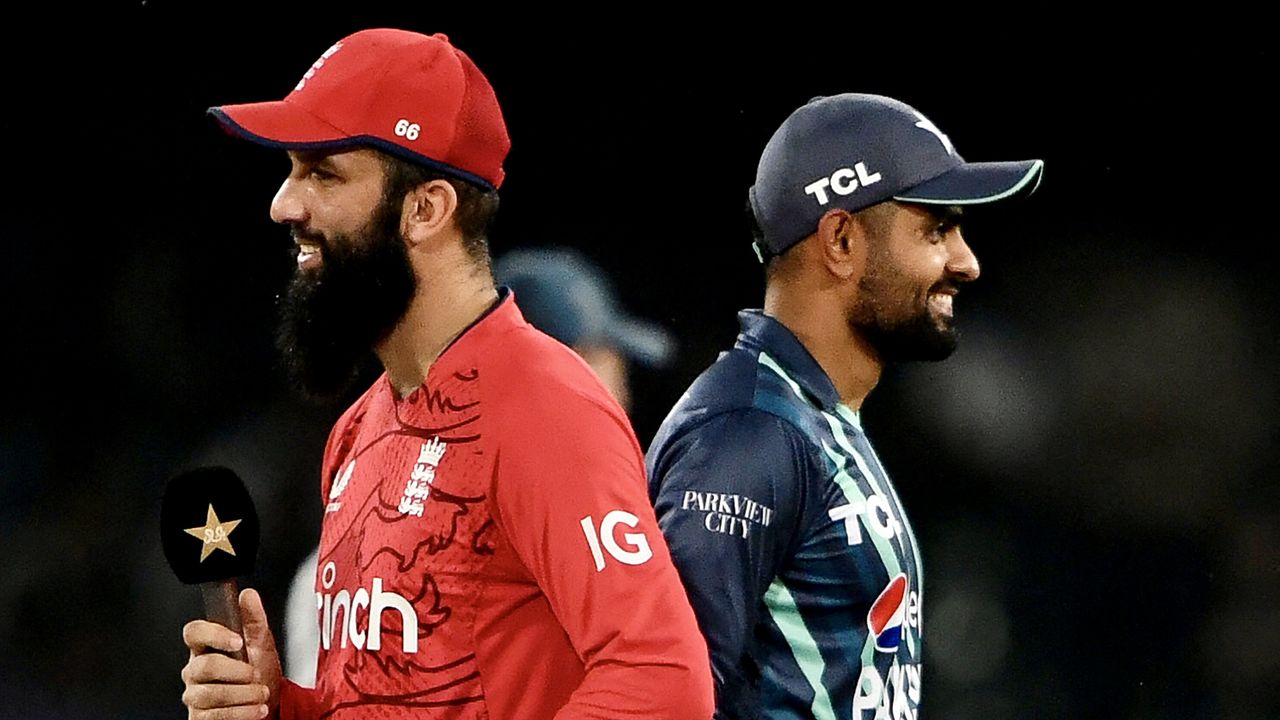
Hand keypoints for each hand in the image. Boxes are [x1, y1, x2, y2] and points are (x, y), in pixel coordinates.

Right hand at [181, 588, 282, 719]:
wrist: (268, 704)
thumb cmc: (259, 671)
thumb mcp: (261, 643)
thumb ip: (254, 619)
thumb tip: (248, 596)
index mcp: (206, 647)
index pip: (193, 632)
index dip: (213, 635)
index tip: (237, 641)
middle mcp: (195, 670)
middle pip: (204, 666)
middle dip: (236, 671)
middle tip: (255, 673)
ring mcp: (195, 695)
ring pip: (209, 694)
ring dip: (242, 695)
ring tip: (261, 693)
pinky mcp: (199, 718)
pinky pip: (214, 716)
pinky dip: (241, 713)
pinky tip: (256, 709)